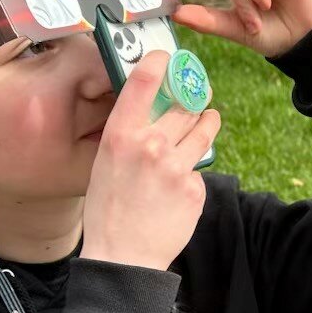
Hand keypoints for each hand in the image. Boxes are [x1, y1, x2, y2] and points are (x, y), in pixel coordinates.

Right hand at [80, 49, 222, 271]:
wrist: (123, 256)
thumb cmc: (107, 210)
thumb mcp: (105, 163)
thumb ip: (129, 135)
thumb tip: (152, 113)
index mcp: (121, 135)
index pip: (145, 82)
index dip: (160, 62)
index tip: (169, 56)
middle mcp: (151, 145)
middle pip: (184, 105)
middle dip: (191, 99)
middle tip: (195, 97)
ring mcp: (176, 167)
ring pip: (203, 129)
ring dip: (205, 123)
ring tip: (206, 120)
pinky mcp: (194, 188)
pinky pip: (199, 168)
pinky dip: (192, 171)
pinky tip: (178, 185)